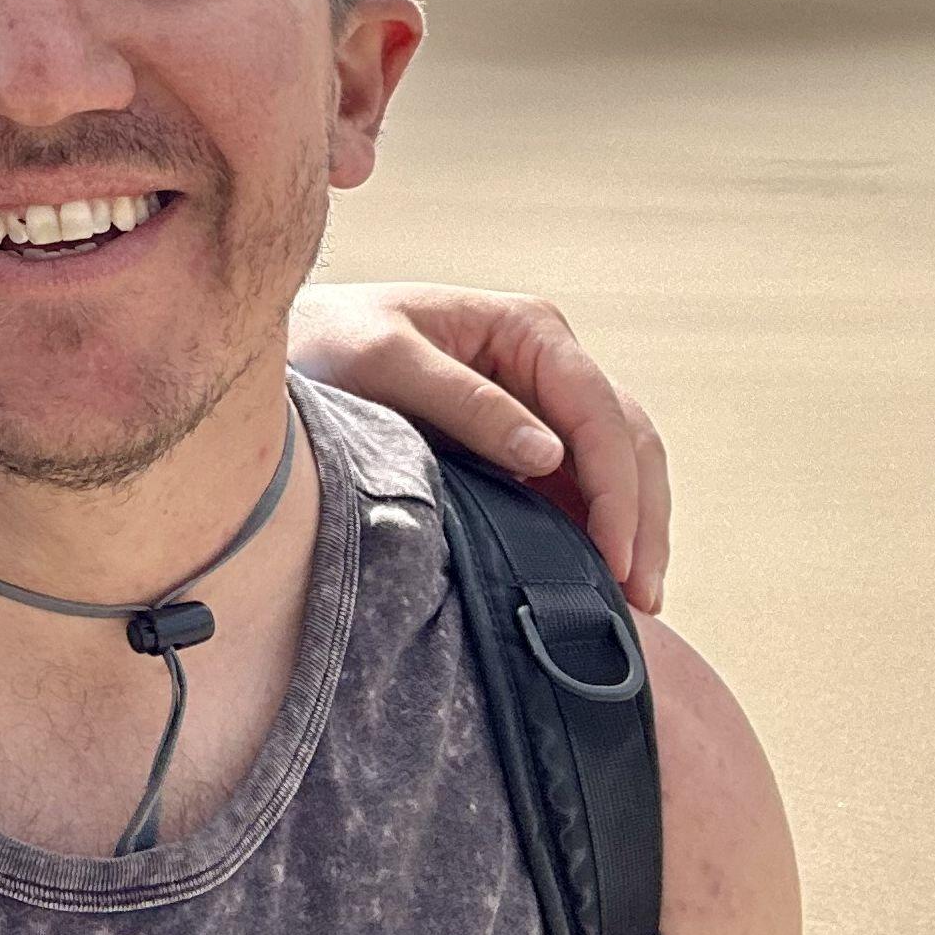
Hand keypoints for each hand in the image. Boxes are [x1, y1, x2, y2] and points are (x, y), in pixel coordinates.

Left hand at [285, 283, 670, 611]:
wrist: (293, 344)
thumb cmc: (333, 341)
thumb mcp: (385, 360)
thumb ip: (464, 402)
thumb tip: (547, 456)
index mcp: (528, 329)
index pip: (599, 411)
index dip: (617, 487)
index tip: (615, 555)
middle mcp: (547, 362)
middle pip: (627, 441)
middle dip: (640, 519)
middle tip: (641, 597)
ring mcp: (538, 403)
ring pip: (615, 467)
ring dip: (632, 531)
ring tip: (635, 604)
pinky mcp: (519, 442)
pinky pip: (577, 487)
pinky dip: (596, 531)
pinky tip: (598, 583)